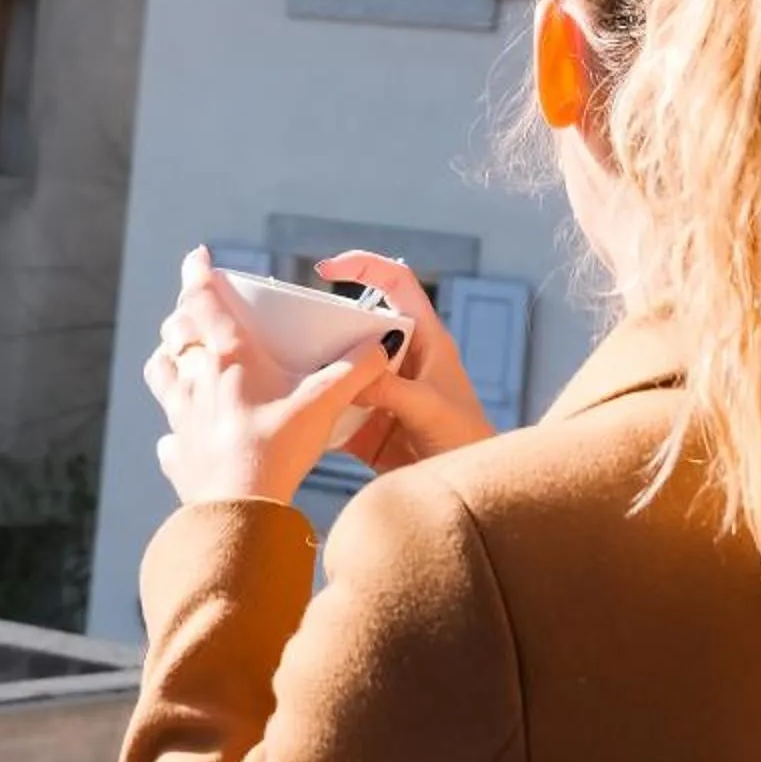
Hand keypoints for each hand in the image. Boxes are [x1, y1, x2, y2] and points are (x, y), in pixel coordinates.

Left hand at [144, 250, 386, 507]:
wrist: (241, 511)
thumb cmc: (278, 450)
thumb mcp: (323, 404)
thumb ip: (354, 370)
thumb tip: (380, 345)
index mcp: (229, 357)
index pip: (203, 298)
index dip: (197, 272)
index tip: (197, 255)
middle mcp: (196, 379)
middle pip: (177, 332)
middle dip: (184, 316)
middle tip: (197, 312)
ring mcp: (180, 417)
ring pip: (160, 374)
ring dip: (168, 362)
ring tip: (180, 361)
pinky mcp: (177, 455)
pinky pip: (168, 435)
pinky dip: (175, 429)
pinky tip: (187, 435)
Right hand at [314, 251, 497, 470]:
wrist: (466, 494)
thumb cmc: (467, 443)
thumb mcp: (429, 409)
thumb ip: (388, 388)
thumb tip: (344, 375)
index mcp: (427, 340)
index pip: (397, 283)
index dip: (364, 266)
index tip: (326, 269)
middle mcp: (402, 360)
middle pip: (360, 325)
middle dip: (329, 326)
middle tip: (298, 336)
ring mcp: (384, 392)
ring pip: (344, 368)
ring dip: (322, 371)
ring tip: (293, 375)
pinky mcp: (370, 425)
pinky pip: (337, 409)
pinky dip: (321, 410)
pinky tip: (303, 415)